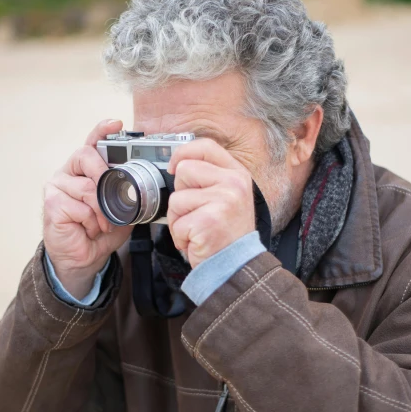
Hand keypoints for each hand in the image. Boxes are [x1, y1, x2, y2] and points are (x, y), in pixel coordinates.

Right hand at [43, 119, 131, 298]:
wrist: (84, 259)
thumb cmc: (100, 231)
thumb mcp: (122, 209)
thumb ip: (128, 193)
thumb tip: (144, 186)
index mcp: (84, 169)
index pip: (91, 143)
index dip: (101, 130)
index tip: (116, 123)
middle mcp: (68, 173)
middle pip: (86, 155)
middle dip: (104, 175)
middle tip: (114, 197)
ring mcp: (57, 186)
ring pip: (87, 186)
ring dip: (102, 210)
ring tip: (103, 224)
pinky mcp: (52, 203)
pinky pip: (80, 206)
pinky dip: (92, 221)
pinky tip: (90, 229)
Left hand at [167, 138, 255, 268]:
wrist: (237, 265)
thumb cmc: (227, 232)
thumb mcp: (228, 195)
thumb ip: (209, 176)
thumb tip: (178, 163)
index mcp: (237, 174)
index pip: (205, 146)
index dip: (183, 153)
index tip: (173, 167)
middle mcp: (233, 184)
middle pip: (184, 171)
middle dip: (181, 194)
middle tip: (198, 212)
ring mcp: (222, 202)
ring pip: (176, 199)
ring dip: (179, 219)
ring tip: (198, 229)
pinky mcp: (208, 222)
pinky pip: (177, 223)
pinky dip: (181, 236)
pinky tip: (197, 240)